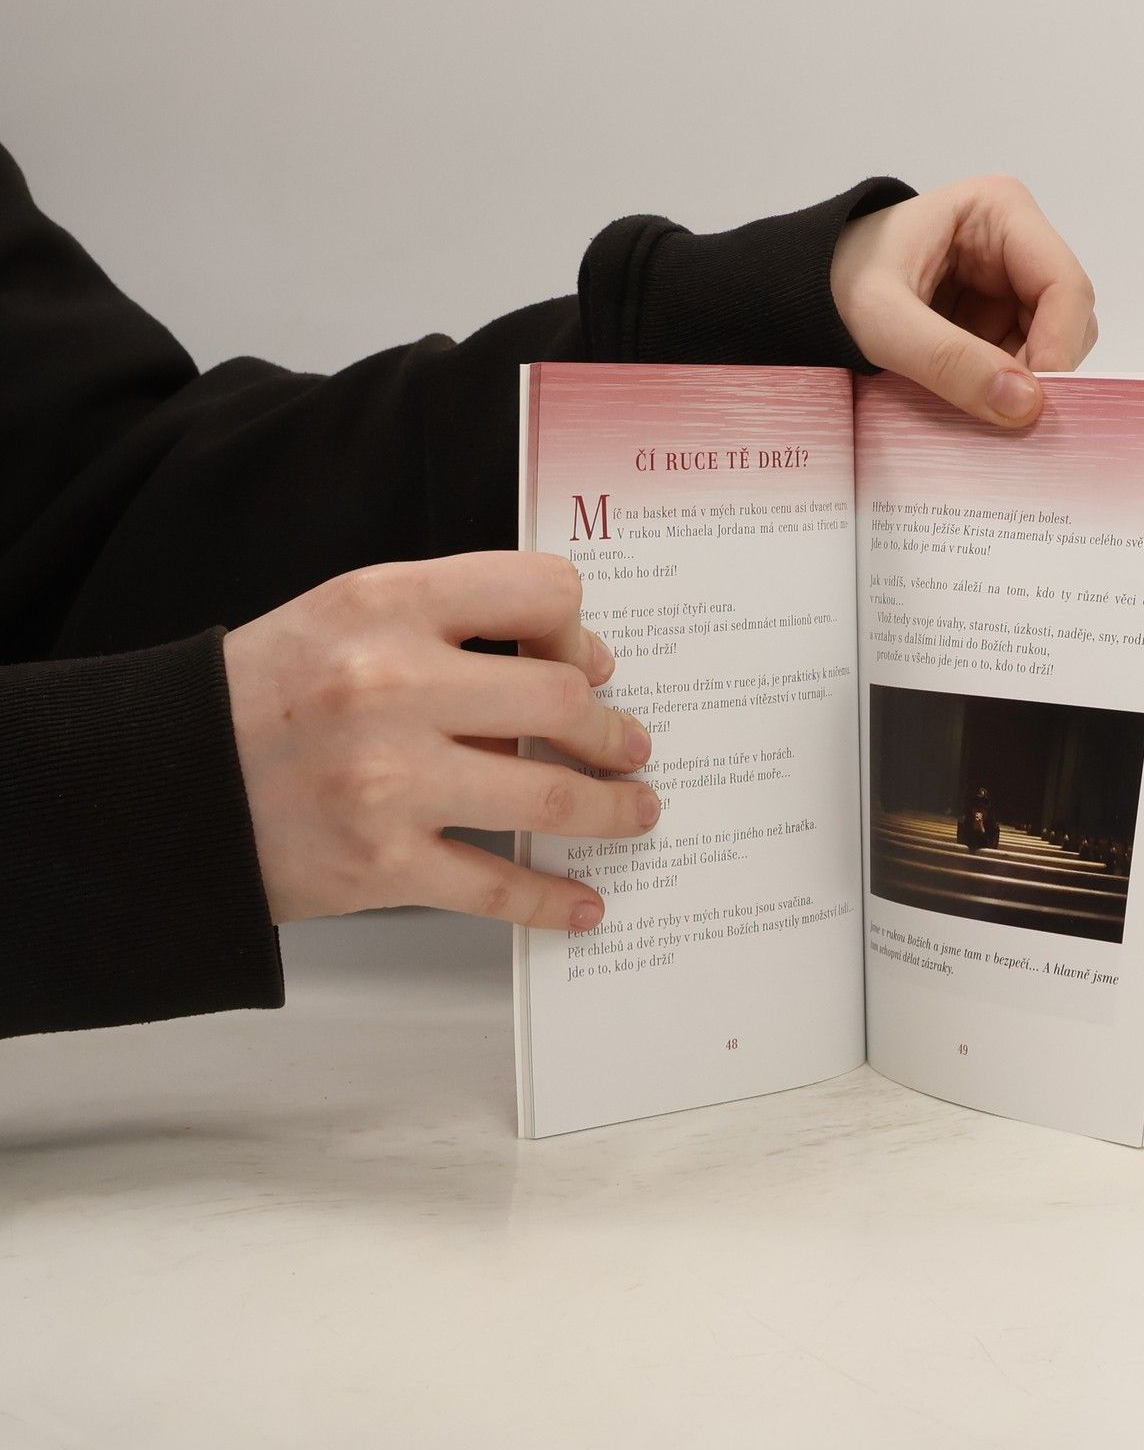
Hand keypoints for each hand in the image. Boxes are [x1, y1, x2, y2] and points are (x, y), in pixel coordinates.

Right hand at [223, 552, 654, 931]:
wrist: (157, 784)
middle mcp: (392, 685)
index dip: (578, 629)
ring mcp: (389, 780)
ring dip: (611, 809)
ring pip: (549, 794)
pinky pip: (496, 886)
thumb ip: (454, 620)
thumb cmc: (267, 692)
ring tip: (635, 811)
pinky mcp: (379, 865)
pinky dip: (551, 901)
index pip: (543, 590)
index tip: (585, 663)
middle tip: (630, 747)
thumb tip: (577, 666)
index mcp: (389, 604)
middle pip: (562, 697)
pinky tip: (582, 904)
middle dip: (613, 730)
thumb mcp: (350, 615)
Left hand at [830, 176, 1097, 425]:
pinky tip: (972, 398)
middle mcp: (1018, 240)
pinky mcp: (998, 314)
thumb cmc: (833, 285)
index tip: (1033, 403)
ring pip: (1054, 343)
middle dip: (1042, 369)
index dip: (1059, 347)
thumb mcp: (883, 322)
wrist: (799, 291)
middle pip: (1069, 317)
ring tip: (977, 404)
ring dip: (1025, 382)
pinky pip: (1025, 359)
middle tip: (1000, 413)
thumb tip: (1027, 405)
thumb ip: (948, 360)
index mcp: (1000, 210)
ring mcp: (1011, 279)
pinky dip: (1007, 387)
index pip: (1065, 284)